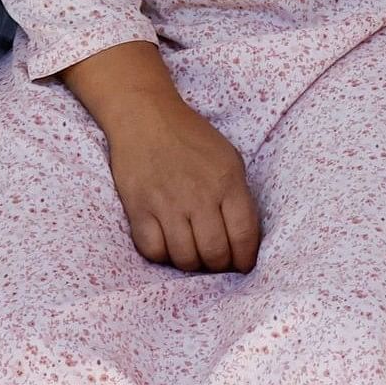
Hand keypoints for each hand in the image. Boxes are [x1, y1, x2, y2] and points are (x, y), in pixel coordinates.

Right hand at [74, 48, 262, 271]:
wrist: (147, 118)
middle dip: (220, 266)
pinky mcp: (139, 209)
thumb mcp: (229, 159)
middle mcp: (200, 196)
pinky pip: (153, 251)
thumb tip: (243, 236)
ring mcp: (167, 204)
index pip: (244, 235)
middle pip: (215, 253)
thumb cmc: (192, 138)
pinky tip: (169, 246)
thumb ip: (237, 195)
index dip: (246, 258)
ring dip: (192, 264)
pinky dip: (163, 256)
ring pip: (184, 258)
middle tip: (217, 262)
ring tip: (194, 256)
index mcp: (228, 183)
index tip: (243, 265)